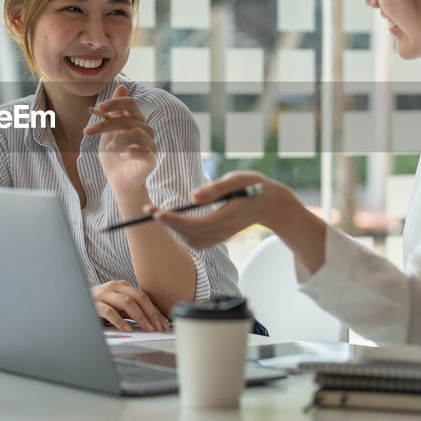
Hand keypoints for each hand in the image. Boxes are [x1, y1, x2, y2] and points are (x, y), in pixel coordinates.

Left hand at [84, 85, 157, 195]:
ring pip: (136, 132)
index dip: (115, 102)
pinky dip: (128, 152)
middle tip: (87, 131)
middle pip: (128, 118)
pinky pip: (142, 150)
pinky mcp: (151, 158)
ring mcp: (150, 144)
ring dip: (116, 139)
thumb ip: (112, 113)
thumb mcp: (107, 133)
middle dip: (105, 124)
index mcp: (135, 120)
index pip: (130, 103)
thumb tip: (121, 86)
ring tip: (106, 148)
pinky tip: (122, 157)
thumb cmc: (113, 157)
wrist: (118, 182)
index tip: (99, 108)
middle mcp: (145, 129)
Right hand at [90, 280, 169, 331]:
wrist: (78, 304)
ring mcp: (104, 294)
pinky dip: (120, 321)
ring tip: (147, 328)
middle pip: (138, 297)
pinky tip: (127, 329)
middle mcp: (114, 287)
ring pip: (127, 302)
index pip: (143, 296)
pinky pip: (110, 312)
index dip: (155, 311)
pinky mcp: (95, 304)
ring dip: (140, 317)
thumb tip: (153, 320)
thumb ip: (132, 309)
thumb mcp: (117, 305)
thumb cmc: (100, 306)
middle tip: (158, 327)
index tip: (163, 324)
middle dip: (151, 313)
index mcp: (122, 286)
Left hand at [146, 171, 300, 248]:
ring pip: (190, 240)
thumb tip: (192, 197)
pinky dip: (181, 231)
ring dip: (173, 228)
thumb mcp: (238, 180)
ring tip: (160, 210)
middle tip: (149, 208)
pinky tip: (175, 217)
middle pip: (190, 235)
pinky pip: (195, 240)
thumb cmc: (253, 187)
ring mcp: (221, 237)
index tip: (156, 212)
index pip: (196, 224)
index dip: (175, 221)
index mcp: (228, 217)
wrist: (271, 205)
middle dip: (168, 223)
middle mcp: (224, 231)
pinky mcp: (218, 238)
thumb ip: (216, 188)